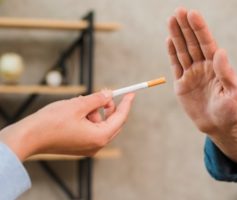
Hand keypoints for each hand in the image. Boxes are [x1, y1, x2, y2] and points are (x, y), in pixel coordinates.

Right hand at [0, 91, 134, 160]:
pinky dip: (88, 118)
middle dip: (108, 106)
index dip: (126, 104)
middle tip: (103, 94)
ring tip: (81, 102)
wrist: (29, 137)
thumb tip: (109, 95)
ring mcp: (88, 147)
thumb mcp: (78, 105)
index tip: (132, 93)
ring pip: (101, 124)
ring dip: (95, 111)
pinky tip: (77, 110)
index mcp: (100, 136)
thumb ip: (97, 99)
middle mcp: (97, 145)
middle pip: (112, 122)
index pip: (120, 118)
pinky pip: (91, 129)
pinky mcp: (80, 146)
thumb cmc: (52, 122)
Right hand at [167, 7, 236, 163]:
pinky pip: (176, 65)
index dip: (199, 29)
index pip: (207, 43)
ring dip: (176, 36)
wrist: (218, 126)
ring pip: (182, 51)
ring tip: (171, 20)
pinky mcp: (182, 84)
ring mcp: (192, 74)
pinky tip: (169, 40)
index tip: (192, 14)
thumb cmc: (231, 110)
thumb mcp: (235, 92)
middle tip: (178, 11)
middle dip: (185, 27)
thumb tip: (220, 51)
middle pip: (192, 43)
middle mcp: (203, 66)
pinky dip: (172, 53)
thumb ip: (227, 72)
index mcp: (217, 66)